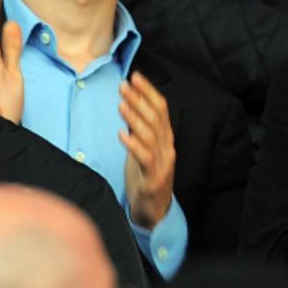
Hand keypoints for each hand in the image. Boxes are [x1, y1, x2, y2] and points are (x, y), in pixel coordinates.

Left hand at [119, 72, 175, 229]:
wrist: (154, 210)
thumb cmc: (146, 177)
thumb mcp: (144, 149)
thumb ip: (140, 130)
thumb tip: (129, 106)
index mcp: (166, 138)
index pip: (161, 108)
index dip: (149, 91)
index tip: (135, 76)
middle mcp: (167, 147)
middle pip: (156, 117)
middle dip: (139, 99)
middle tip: (124, 85)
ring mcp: (162, 162)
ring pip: (150, 135)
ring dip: (135, 118)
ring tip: (121, 104)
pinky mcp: (153, 178)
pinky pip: (144, 158)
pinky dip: (133, 145)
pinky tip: (122, 135)